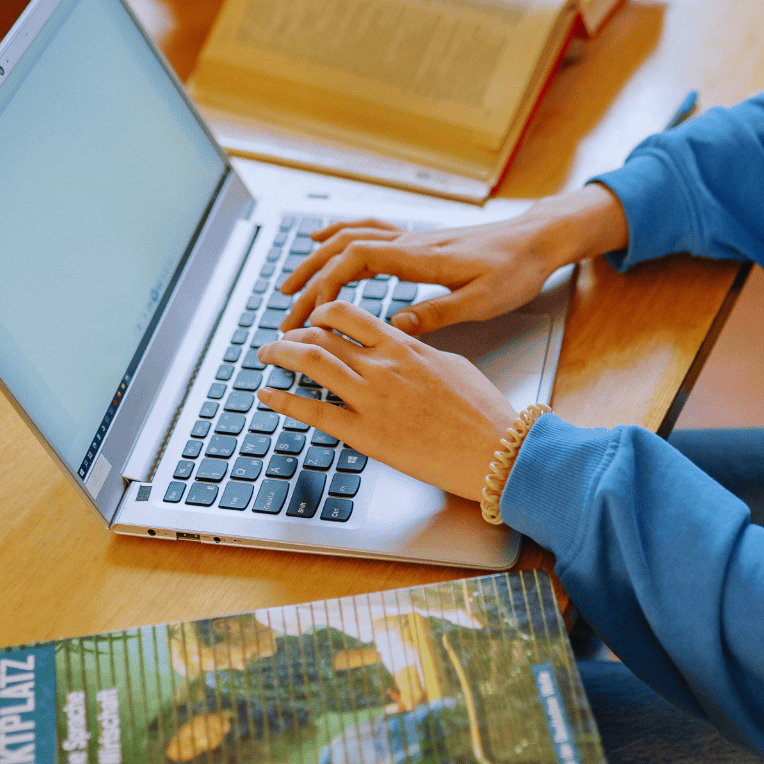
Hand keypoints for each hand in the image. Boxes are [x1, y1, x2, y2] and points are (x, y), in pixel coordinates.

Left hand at [258, 301, 515, 501]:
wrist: (497, 449)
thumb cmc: (484, 412)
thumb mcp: (454, 365)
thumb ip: (421, 353)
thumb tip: (406, 349)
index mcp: (404, 346)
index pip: (349, 316)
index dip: (322, 314)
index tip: (311, 320)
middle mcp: (382, 366)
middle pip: (322, 336)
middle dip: (293, 335)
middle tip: (279, 340)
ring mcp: (371, 399)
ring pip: (311, 363)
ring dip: (281, 356)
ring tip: (266, 356)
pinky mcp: (365, 433)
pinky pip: (313, 412)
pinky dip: (284, 400)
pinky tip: (267, 395)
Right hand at [277, 186, 629, 334]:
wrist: (536, 239)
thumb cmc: (515, 270)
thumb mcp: (483, 300)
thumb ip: (438, 313)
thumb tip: (395, 325)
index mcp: (421, 258)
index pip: (358, 259)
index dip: (328, 282)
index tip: (312, 311)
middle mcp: (409, 243)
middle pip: (343, 250)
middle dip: (309, 280)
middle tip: (286, 313)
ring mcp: (411, 239)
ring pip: (349, 239)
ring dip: (315, 260)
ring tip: (289, 285)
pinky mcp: (417, 242)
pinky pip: (366, 231)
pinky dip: (337, 234)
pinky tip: (322, 240)